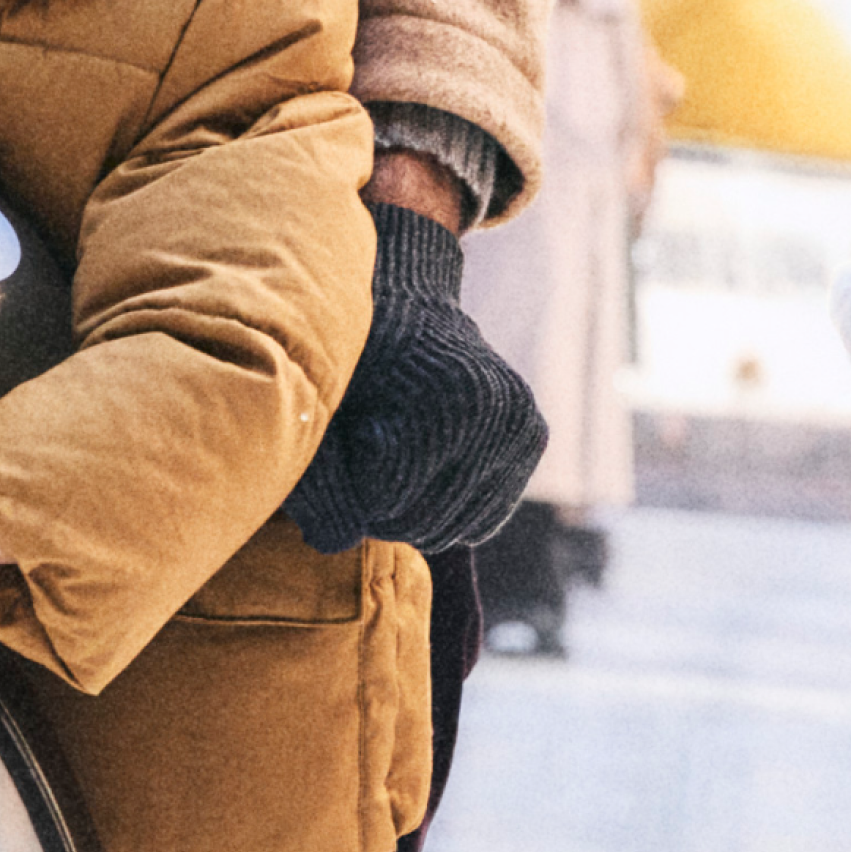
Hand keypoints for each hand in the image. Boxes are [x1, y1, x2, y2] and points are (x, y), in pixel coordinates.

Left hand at [282, 202, 548, 558]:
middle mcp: (495, 413)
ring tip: (394, 471)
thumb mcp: (322, 408)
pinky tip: (427, 476)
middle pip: (425, 521)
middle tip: (364, 472)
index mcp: (443, 401)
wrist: (409, 307)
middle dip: (383, 511)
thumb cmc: (353, 356)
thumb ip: (319, 476)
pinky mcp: (531, 436)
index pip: (387, 505)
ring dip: (415, 514)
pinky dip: (450, 511)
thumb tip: (333, 544)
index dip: (353, 496)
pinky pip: (487, 515)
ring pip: (457, 527)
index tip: (345, 456)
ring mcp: (521, 425)